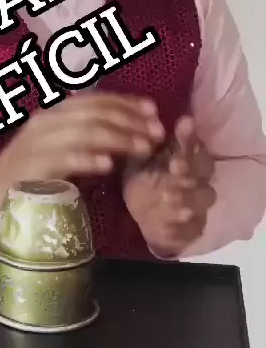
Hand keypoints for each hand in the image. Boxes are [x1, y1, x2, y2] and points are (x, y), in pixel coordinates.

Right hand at [0, 93, 164, 217]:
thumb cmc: (39, 168)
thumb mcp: (67, 145)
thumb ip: (94, 134)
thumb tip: (137, 127)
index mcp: (57, 112)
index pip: (96, 99)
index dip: (127, 102)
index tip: (154, 110)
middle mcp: (48, 121)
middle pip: (95, 114)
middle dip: (130, 121)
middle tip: (157, 133)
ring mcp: (39, 143)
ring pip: (85, 132)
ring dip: (119, 139)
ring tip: (144, 148)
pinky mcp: (34, 167)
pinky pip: (65, 159)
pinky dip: (89, 159)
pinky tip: (109, 165)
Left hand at [123, 116, 215, 256]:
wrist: (141, 216)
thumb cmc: (142, 179)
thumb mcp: (140, 158)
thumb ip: (150, 141)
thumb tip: (157, 120)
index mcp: (186, 155)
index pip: (194, 144)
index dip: (188, 141)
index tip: (177, 137)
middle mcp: (198, 177)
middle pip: (205, 169)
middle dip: (191, 168)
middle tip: (175, 167)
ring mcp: (199, 202)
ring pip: (204, 197)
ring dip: (188, 197)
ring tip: (167, 197)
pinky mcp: (195, 227)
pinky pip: (194, 227)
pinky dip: (182, 228)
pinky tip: (167, 226)